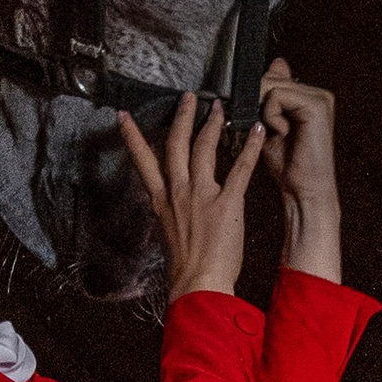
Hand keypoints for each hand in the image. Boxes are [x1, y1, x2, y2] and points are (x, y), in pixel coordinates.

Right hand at [119, 94, 266, 300]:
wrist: (198, 283)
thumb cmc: (186, 267)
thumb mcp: (168, 234)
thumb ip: (170, 213)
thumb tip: (171, 207)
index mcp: (162, 201)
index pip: (144, 162)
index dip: (133, 137)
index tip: (124, 117)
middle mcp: (178, 192)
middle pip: (176, 145)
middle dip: (181, 117)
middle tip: (188, 97)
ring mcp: (201, 195)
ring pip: (203, 149)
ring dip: (211, 124)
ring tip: (218, 106)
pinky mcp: (227, 202)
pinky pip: (240, 168)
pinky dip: (250, 148)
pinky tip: (257, 132)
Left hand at [256, 58, 342, 282]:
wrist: (304, 191)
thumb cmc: (289, 165)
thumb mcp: (269, 127)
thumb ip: (266, 101)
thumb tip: (265, 71)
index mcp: (308, 96)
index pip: (271, 76)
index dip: (256, 95)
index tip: (254, 117)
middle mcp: (317, 93)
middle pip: (269, 78)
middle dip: (257, 103)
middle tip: (265, 129)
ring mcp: (320, 98)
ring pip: (270, 85)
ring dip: (264, 111)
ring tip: (278, 133)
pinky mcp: (317, 106)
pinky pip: (277, 96)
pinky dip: (271, 116)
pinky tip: (283, 133)